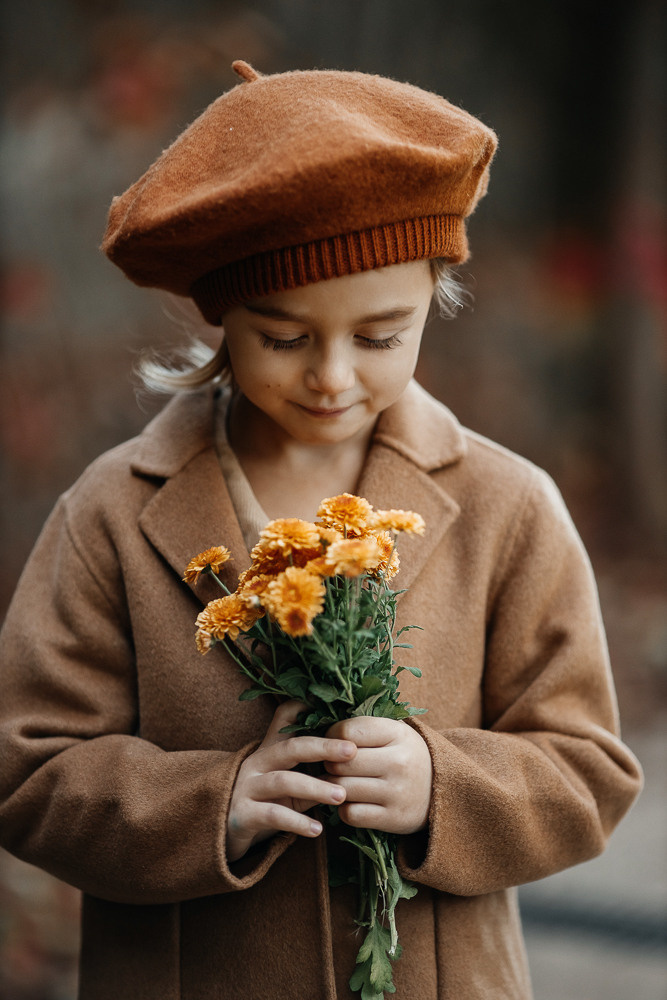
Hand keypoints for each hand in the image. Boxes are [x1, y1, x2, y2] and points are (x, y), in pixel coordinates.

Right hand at [226, 700, 356, 861]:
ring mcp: (247, 787)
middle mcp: (257, 763)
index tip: (341, 716)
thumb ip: (311, 770)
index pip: (287, 721)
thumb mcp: (286, 781)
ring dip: (314, 787)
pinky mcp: (242, 814)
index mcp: (270, 749)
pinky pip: (272, 815)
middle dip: (323, 747)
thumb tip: (351, 761)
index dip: (310, 712)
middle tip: (352, 751)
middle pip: (291, 747)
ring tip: (341, 796)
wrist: (221, 831)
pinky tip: (317, 829)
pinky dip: (296, 822)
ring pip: (283, 781)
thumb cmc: (263, 802)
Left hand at [323, 717, 431, 835]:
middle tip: (330, 764)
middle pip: (341, 762)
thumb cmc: (403, 755)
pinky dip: (344, 809)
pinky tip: (352, 801)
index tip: (333, 742)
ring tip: (336, 781)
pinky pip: (350, 814)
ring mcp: (397, 792)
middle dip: (328, 763)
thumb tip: (319, 731)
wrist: (440, 789)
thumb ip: (362, 727)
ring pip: (343, 788)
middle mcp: (399, 762)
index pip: (348, 731)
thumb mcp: (392, 732)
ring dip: (332, 787)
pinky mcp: (393, 819)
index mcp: (398, 734)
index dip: (331, 736)